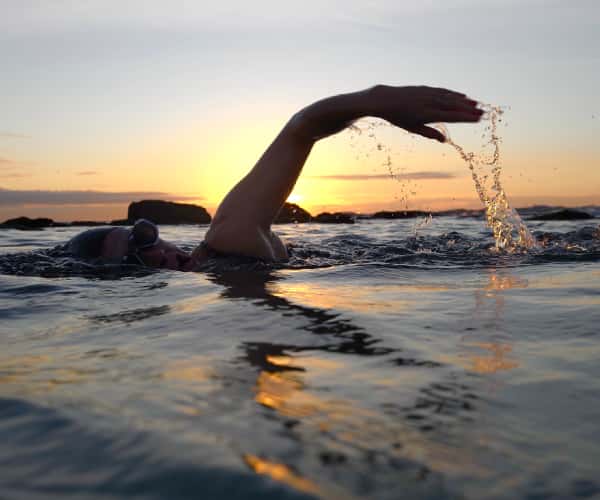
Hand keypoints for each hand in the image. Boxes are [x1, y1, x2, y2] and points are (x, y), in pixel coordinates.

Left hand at [366, 85, 482, 141]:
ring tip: (476, 104)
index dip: (465, 117)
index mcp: (427, 114)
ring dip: (464, 101)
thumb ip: (429, 133)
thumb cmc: (399, 117)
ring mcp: (428, 94)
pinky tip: (462, 95)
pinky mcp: (425, 88)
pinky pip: (443, 91)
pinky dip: (453, 93)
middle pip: (453, 106)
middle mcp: (429, 103)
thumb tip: (444, 140)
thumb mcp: (413, 128)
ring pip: (450, 97)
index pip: (451, 116)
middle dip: (469, 109)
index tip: (477, 119)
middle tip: (483, 113)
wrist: (385, 99)